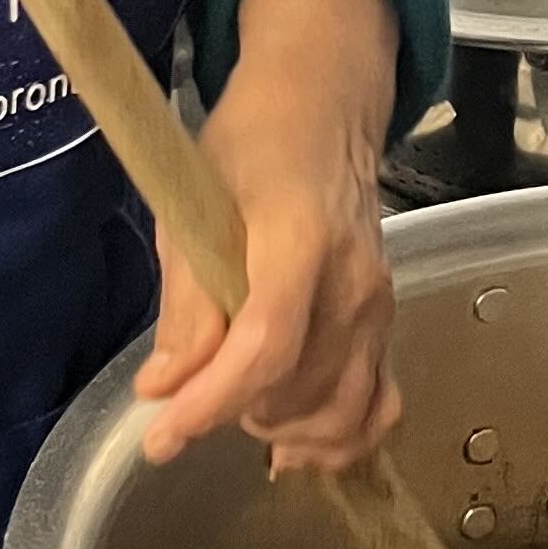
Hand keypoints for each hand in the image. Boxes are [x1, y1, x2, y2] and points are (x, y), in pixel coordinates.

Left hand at [136, 0, 400, 473]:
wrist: (324, 106)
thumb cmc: (251, 143)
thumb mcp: (193, 203)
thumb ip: (185, 302)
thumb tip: (162, 389)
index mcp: (300, 238)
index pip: (265, 345)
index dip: (211, 401)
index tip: (159, 436)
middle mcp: (353, 280)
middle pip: (301, 389)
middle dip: (234, 411)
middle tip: (187, 397)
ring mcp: (379, 304)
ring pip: (343, 410)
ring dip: (282, 428)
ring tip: (236, 408)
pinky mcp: (388, 319)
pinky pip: (378, 403)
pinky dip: (341, 437)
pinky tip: (296, 442)